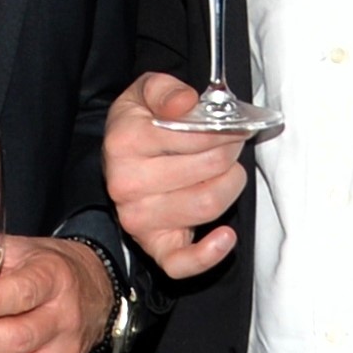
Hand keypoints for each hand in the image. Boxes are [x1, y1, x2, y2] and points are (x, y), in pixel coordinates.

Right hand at [104, 74, 242, 279]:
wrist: (120, 159)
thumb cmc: (138, 125)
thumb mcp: (145, 92)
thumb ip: (165, 89)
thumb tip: (184, 103)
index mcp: (124, 142)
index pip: (194, 136)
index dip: (223, 128)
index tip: (231, 125)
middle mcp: (126, 184)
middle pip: (208, 168)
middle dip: (229, 152)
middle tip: (231, 145)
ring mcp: (138, 218)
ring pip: (208, 205)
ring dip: (229, 185)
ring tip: (226, 172)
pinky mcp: (154, 246)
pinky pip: (182, 262)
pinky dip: (209, 254)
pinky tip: (225, 236)